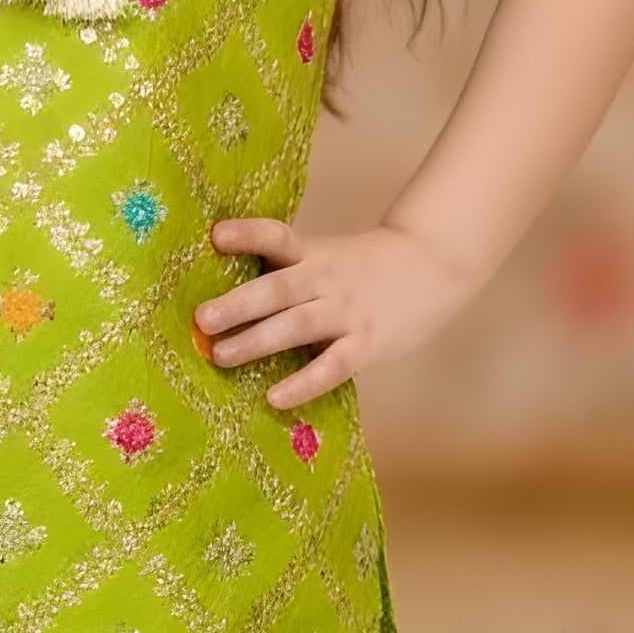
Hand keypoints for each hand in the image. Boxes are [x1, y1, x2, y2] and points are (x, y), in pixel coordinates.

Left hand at [197, 218, 475, 407]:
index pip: (276, 237)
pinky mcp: (366, 344)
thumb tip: (218, 297)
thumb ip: (282, 270)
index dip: (247, 235)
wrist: (430, 265)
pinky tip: (275, 397)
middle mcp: (325, 280)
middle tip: (203, 319)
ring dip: (258, 340)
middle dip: (239, 303)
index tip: (216, 236)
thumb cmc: (359, 268)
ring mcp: (346, 312)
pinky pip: (332, 366)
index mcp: (310, 255)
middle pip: (279, 288)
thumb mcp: (321, 256)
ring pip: (298, 325)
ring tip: (222, 355)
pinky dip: (303, 383)